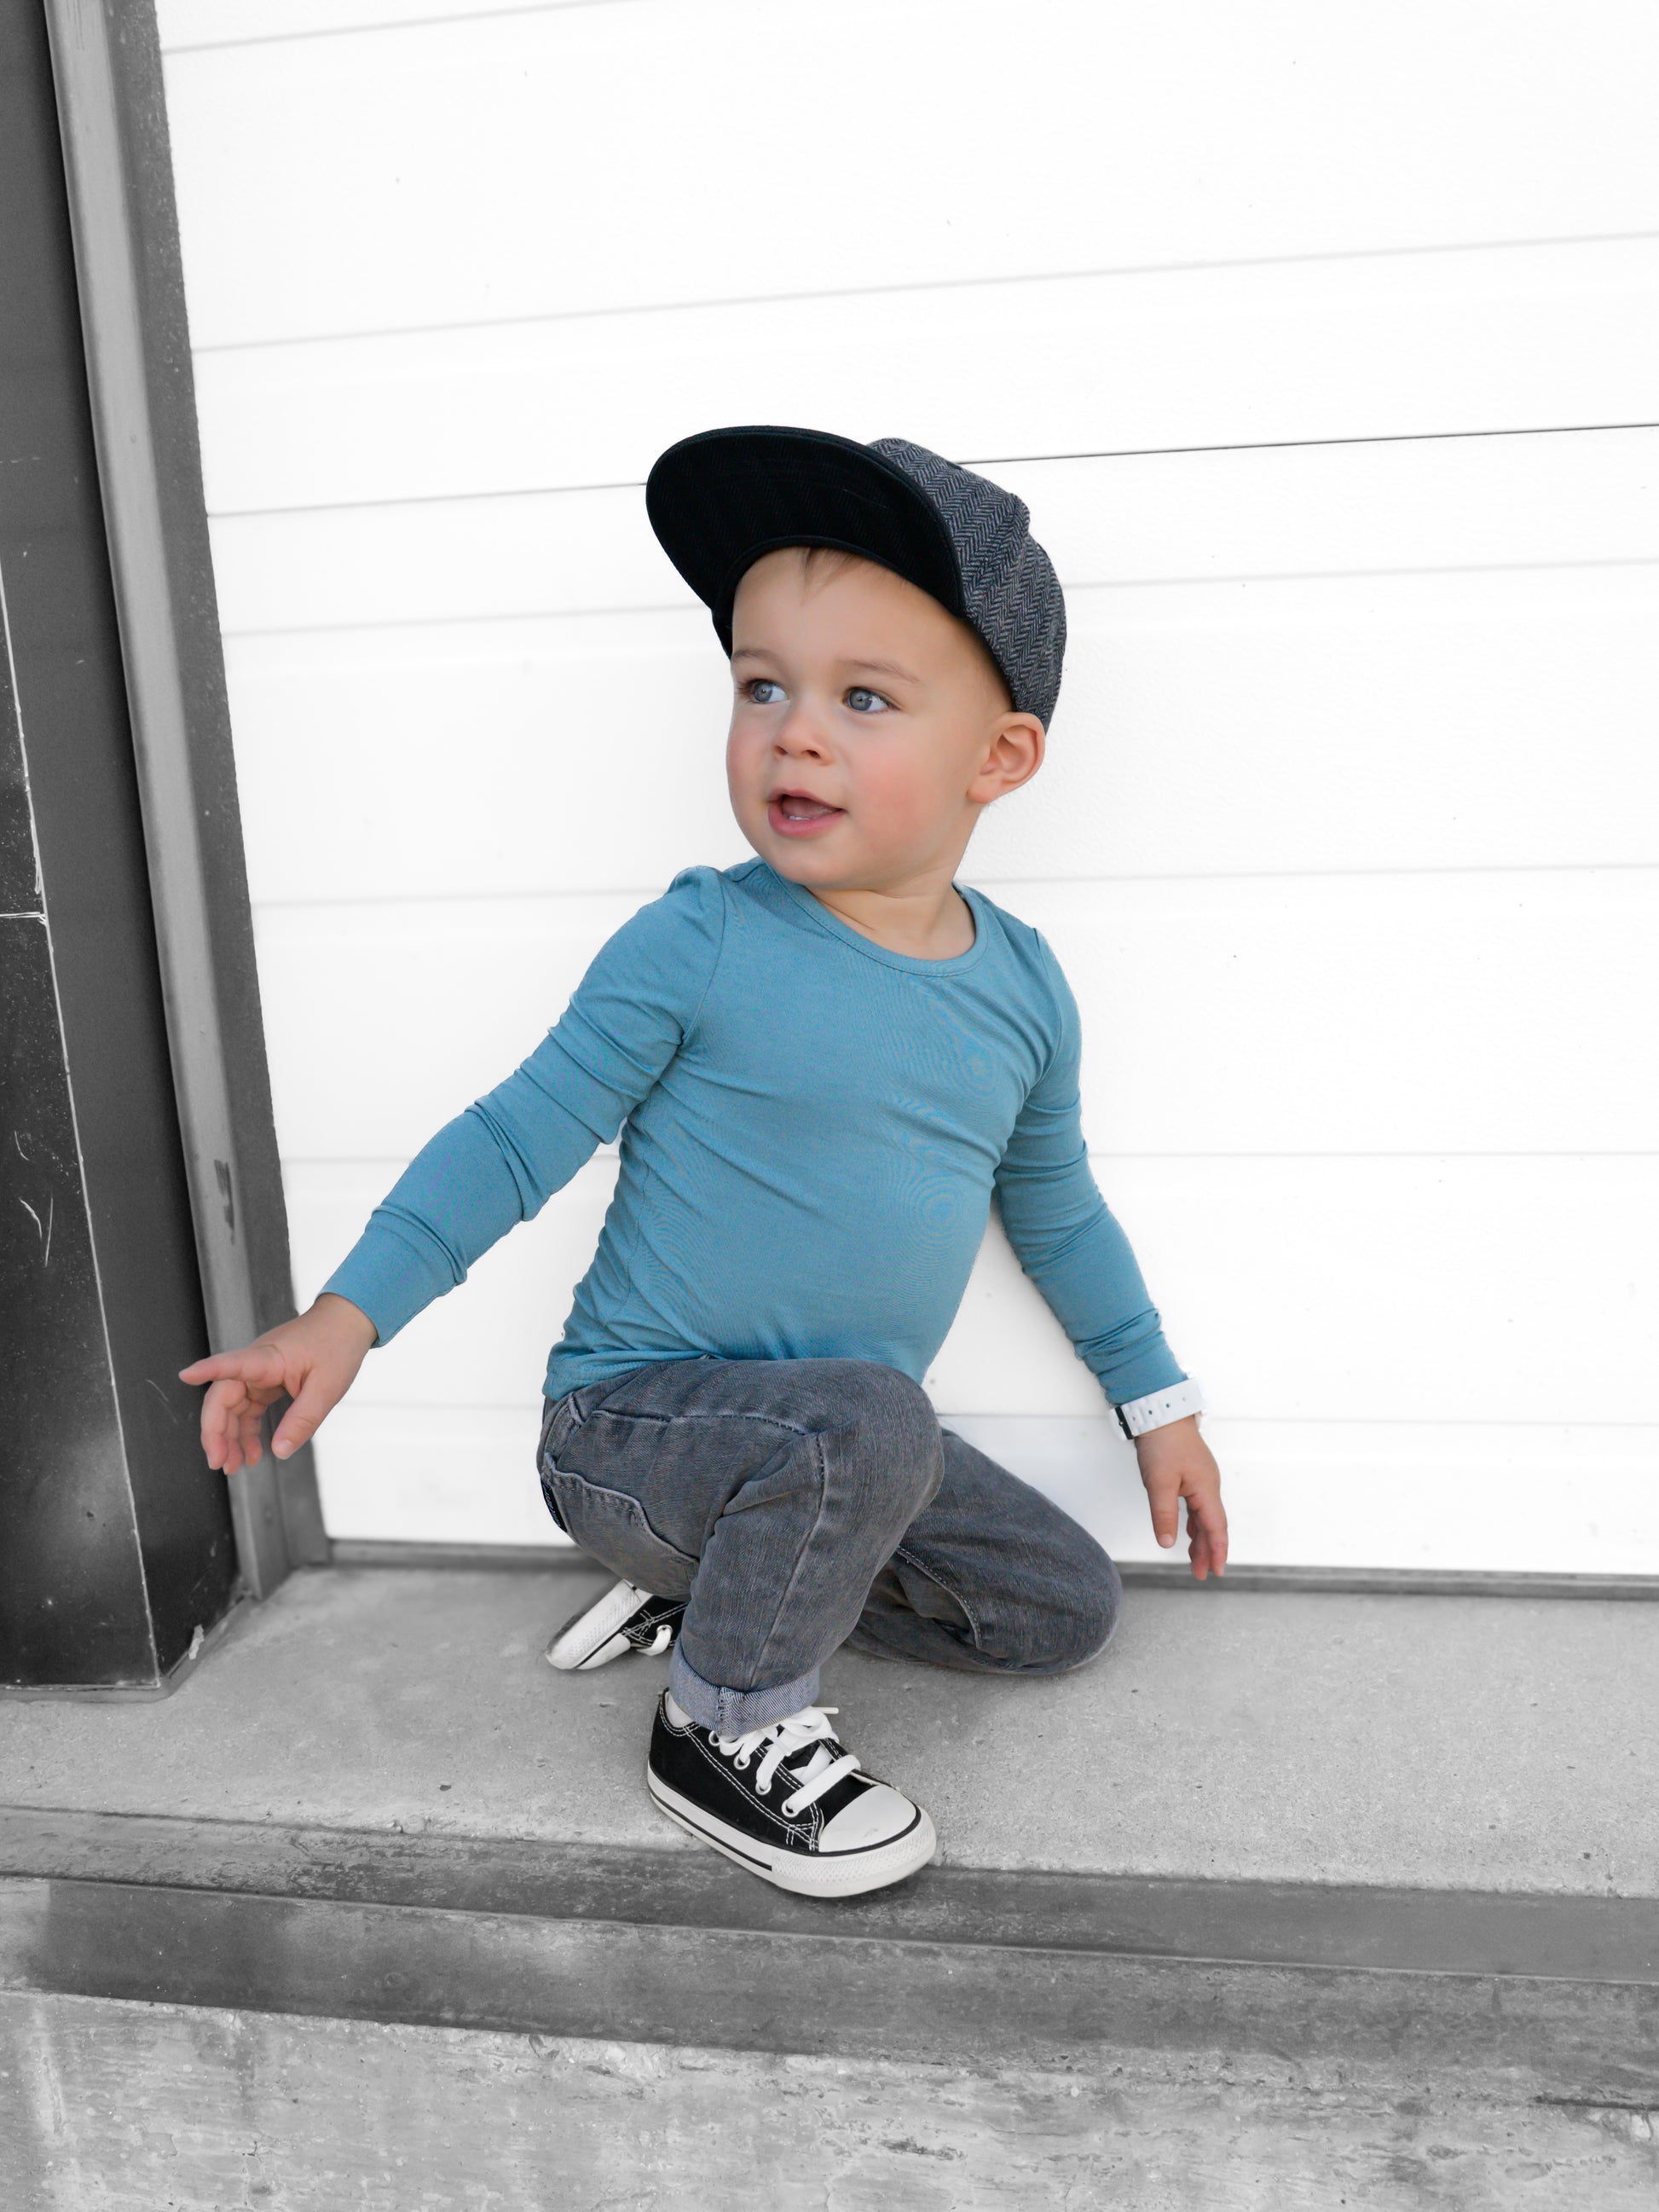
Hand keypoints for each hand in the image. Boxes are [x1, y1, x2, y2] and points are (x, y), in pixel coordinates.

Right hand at [179, 1294, 377, 1474]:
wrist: (348, 1323)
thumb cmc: (337, 1344)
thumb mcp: (326, 1388)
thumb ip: (302, 1420)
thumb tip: (280, 1451)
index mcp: (268, 1358)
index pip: (231, 1363)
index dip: (207, 1370)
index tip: (185, 1375)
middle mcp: (256, 1364)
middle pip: (222, 1397)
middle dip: (216, 1432)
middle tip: (220, 1463)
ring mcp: (259, 1373)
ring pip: (232, 1408)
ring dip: (229, 1437)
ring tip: (234, 1465)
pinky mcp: (266, 1380)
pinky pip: (248, 1408)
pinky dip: (246, 1430)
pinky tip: (251, 1451)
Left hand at [1135, 1415, 1227, 1578]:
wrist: (1160, 1412)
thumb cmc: (1162, 1442)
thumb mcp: (1159, 1483)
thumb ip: (1164, 1515)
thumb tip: (1167, 1543)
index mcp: (1206, 1489)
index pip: (1216, 1528)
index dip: (1216, 1551)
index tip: (1215, 1572)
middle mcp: (1208, 1485)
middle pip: (1212, 1525)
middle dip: (1207, 1550)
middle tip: (1201, 1573)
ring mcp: (1201, 1478)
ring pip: (1204, 1515)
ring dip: (1200, 1538)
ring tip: (1195, 1559)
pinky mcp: (1192, 1473)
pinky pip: (1198, 1505)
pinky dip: (1194, 1522)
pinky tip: (1188, 1531)